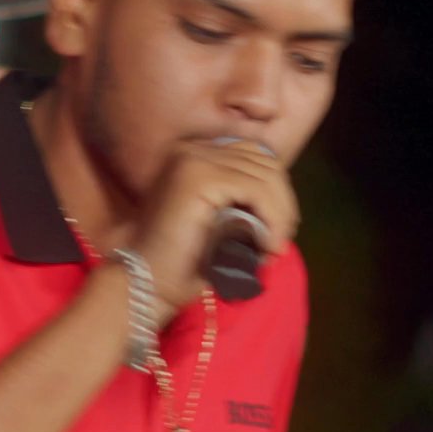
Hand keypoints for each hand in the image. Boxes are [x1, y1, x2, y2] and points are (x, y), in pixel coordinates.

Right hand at [129, 138, 296, 320]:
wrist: (146, 283)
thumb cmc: (184, 262)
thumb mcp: (222, 223)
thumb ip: (245, 204)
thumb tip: (286, 204)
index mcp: (195, 154)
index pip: (256, 157)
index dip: (276, 194)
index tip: (277, 233)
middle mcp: (193, 148)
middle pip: (265, 162)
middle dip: (283, 204)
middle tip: (278, 244)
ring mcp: (194, 159)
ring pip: (266, 175)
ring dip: (281, 215)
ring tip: (273, 249)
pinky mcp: (199, 177)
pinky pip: (257, 190)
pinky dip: (273, 218)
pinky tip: (268, 247)